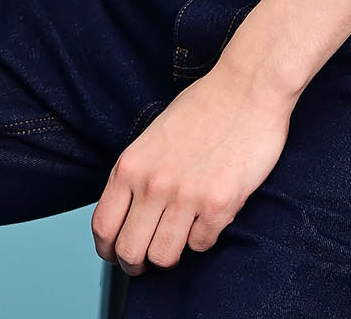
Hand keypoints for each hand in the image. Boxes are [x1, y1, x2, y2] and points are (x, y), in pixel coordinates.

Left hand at [90, 59, 295, 275]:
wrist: (247, 87)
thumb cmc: (204, 107)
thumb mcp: (153, 137)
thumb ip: (138, 174)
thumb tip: (129, 214)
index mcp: (131, 165)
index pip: (102, 227)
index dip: (108, 249)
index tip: (118, 252)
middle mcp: (153, 184)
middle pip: (129, 252)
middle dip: (137, 263)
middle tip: (149, 259)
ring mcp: (186, 196)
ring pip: (164, 257)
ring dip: (172, 253)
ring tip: (182, 235)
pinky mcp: (219, 204)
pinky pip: (201, 245)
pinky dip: (204, 236)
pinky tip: (210, 214)